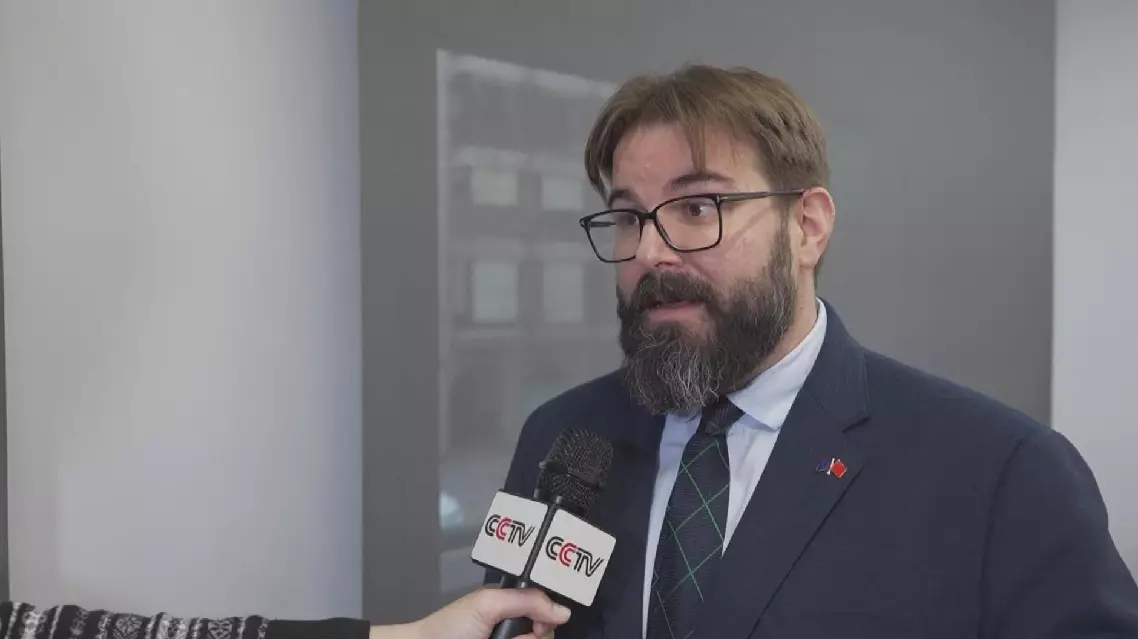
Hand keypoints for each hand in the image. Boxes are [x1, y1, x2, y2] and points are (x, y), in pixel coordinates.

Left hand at [397, 587, 569, 638]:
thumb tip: (564, 612)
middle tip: (511, 637)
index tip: (539, 624)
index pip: (546, 608)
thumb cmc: (452, 626)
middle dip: (533, 636)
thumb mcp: (488, 604)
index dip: (548, 615)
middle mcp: (515, 627)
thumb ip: (526, 600)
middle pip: (545, 632)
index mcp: (512, 607)